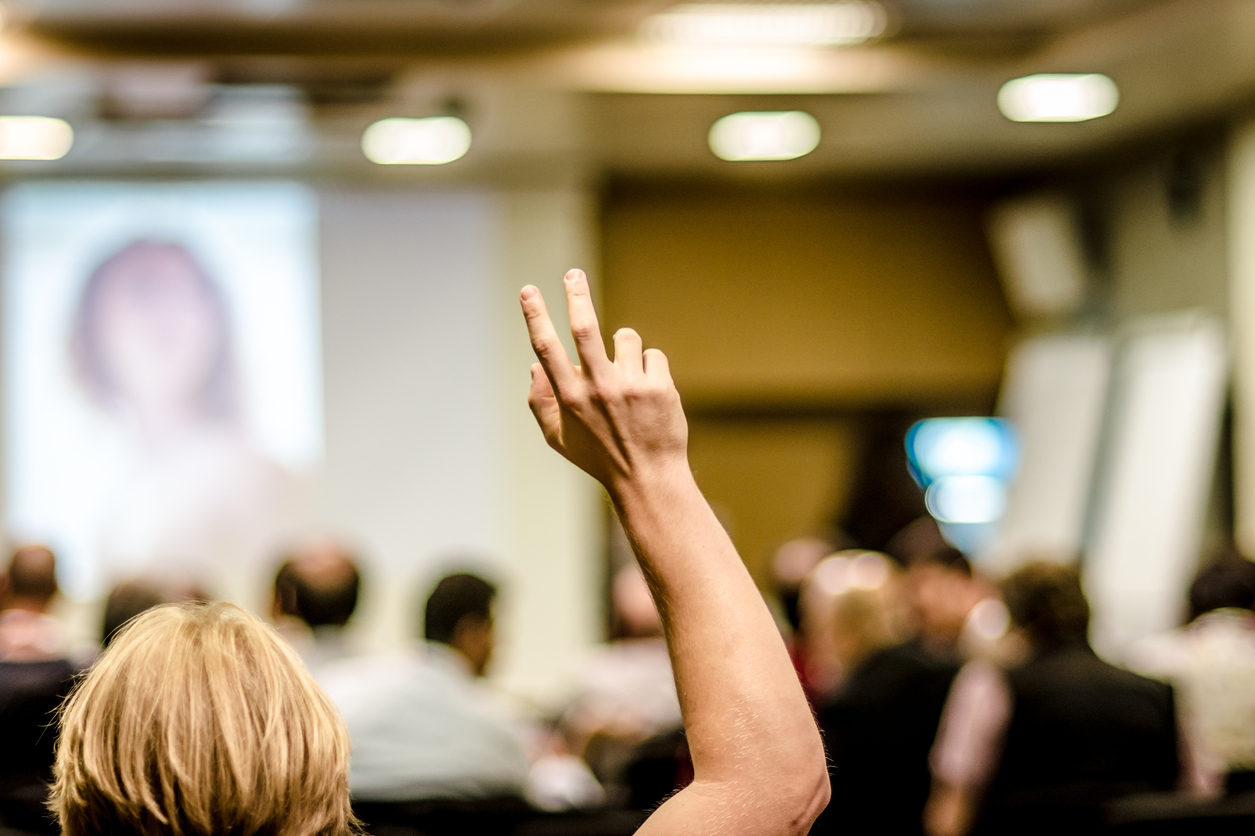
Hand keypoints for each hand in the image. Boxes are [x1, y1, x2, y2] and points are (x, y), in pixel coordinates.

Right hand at [519, 269, 687, 494]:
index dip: (536, 316)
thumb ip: (540, 402)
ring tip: (629, 379)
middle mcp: (598, 388)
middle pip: (585, 328)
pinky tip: (650, 394)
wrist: (648, 478)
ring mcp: (630, 386)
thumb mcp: (558, 439)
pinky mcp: (659, 387)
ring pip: (626, 338)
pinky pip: (653, 356)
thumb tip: (534, 364)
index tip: (528, 290)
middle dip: (576, 295)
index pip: (547, 348)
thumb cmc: (599, 457)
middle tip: (574, 274)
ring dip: (626, 349)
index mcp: (570, 398)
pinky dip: (651, 368)